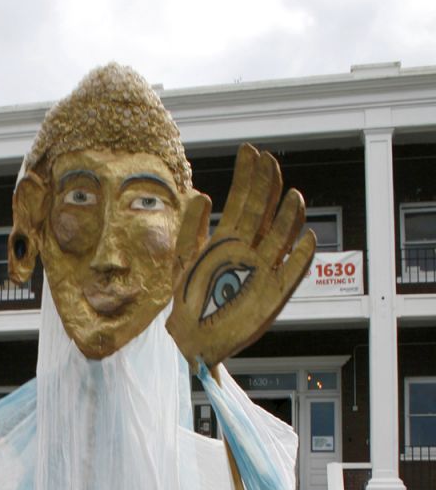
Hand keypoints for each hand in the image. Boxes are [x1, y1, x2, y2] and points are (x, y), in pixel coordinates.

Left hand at [166, 144, 315, 368]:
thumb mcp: (183, 259)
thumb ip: (191, 227)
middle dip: (267, 186)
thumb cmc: (189, 299)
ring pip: (281, 237)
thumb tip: (202, 195)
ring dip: (289, 218)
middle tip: (270, 161)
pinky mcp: (273, 294)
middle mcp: (249, 249)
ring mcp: (263, 269)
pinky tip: (306, 239)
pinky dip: (300, 257)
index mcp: (228, 238)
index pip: (242, 199)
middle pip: (264, 211)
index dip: (247, 176)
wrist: (191, 337)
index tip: (251, 151)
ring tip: (293, 196)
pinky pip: (292, 273)